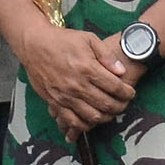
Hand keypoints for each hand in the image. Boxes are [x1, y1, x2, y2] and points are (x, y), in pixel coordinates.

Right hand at [19, 22, 142, 135]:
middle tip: (124, 104)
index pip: (115, 87)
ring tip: (110, 113)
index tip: (130, 93)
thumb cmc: (62, 40)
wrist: (34, 44)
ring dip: (106, 117)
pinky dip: (85, 125)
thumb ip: (107, 56)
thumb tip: (121, 71)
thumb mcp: (88, 39)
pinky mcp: (54, 102)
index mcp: (87, 68)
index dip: (127, 93)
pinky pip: (72, 121)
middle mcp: (77, 85)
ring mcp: (65, 96)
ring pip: (92, 116)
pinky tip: (92, 121)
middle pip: (106, 104)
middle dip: (120, 107)